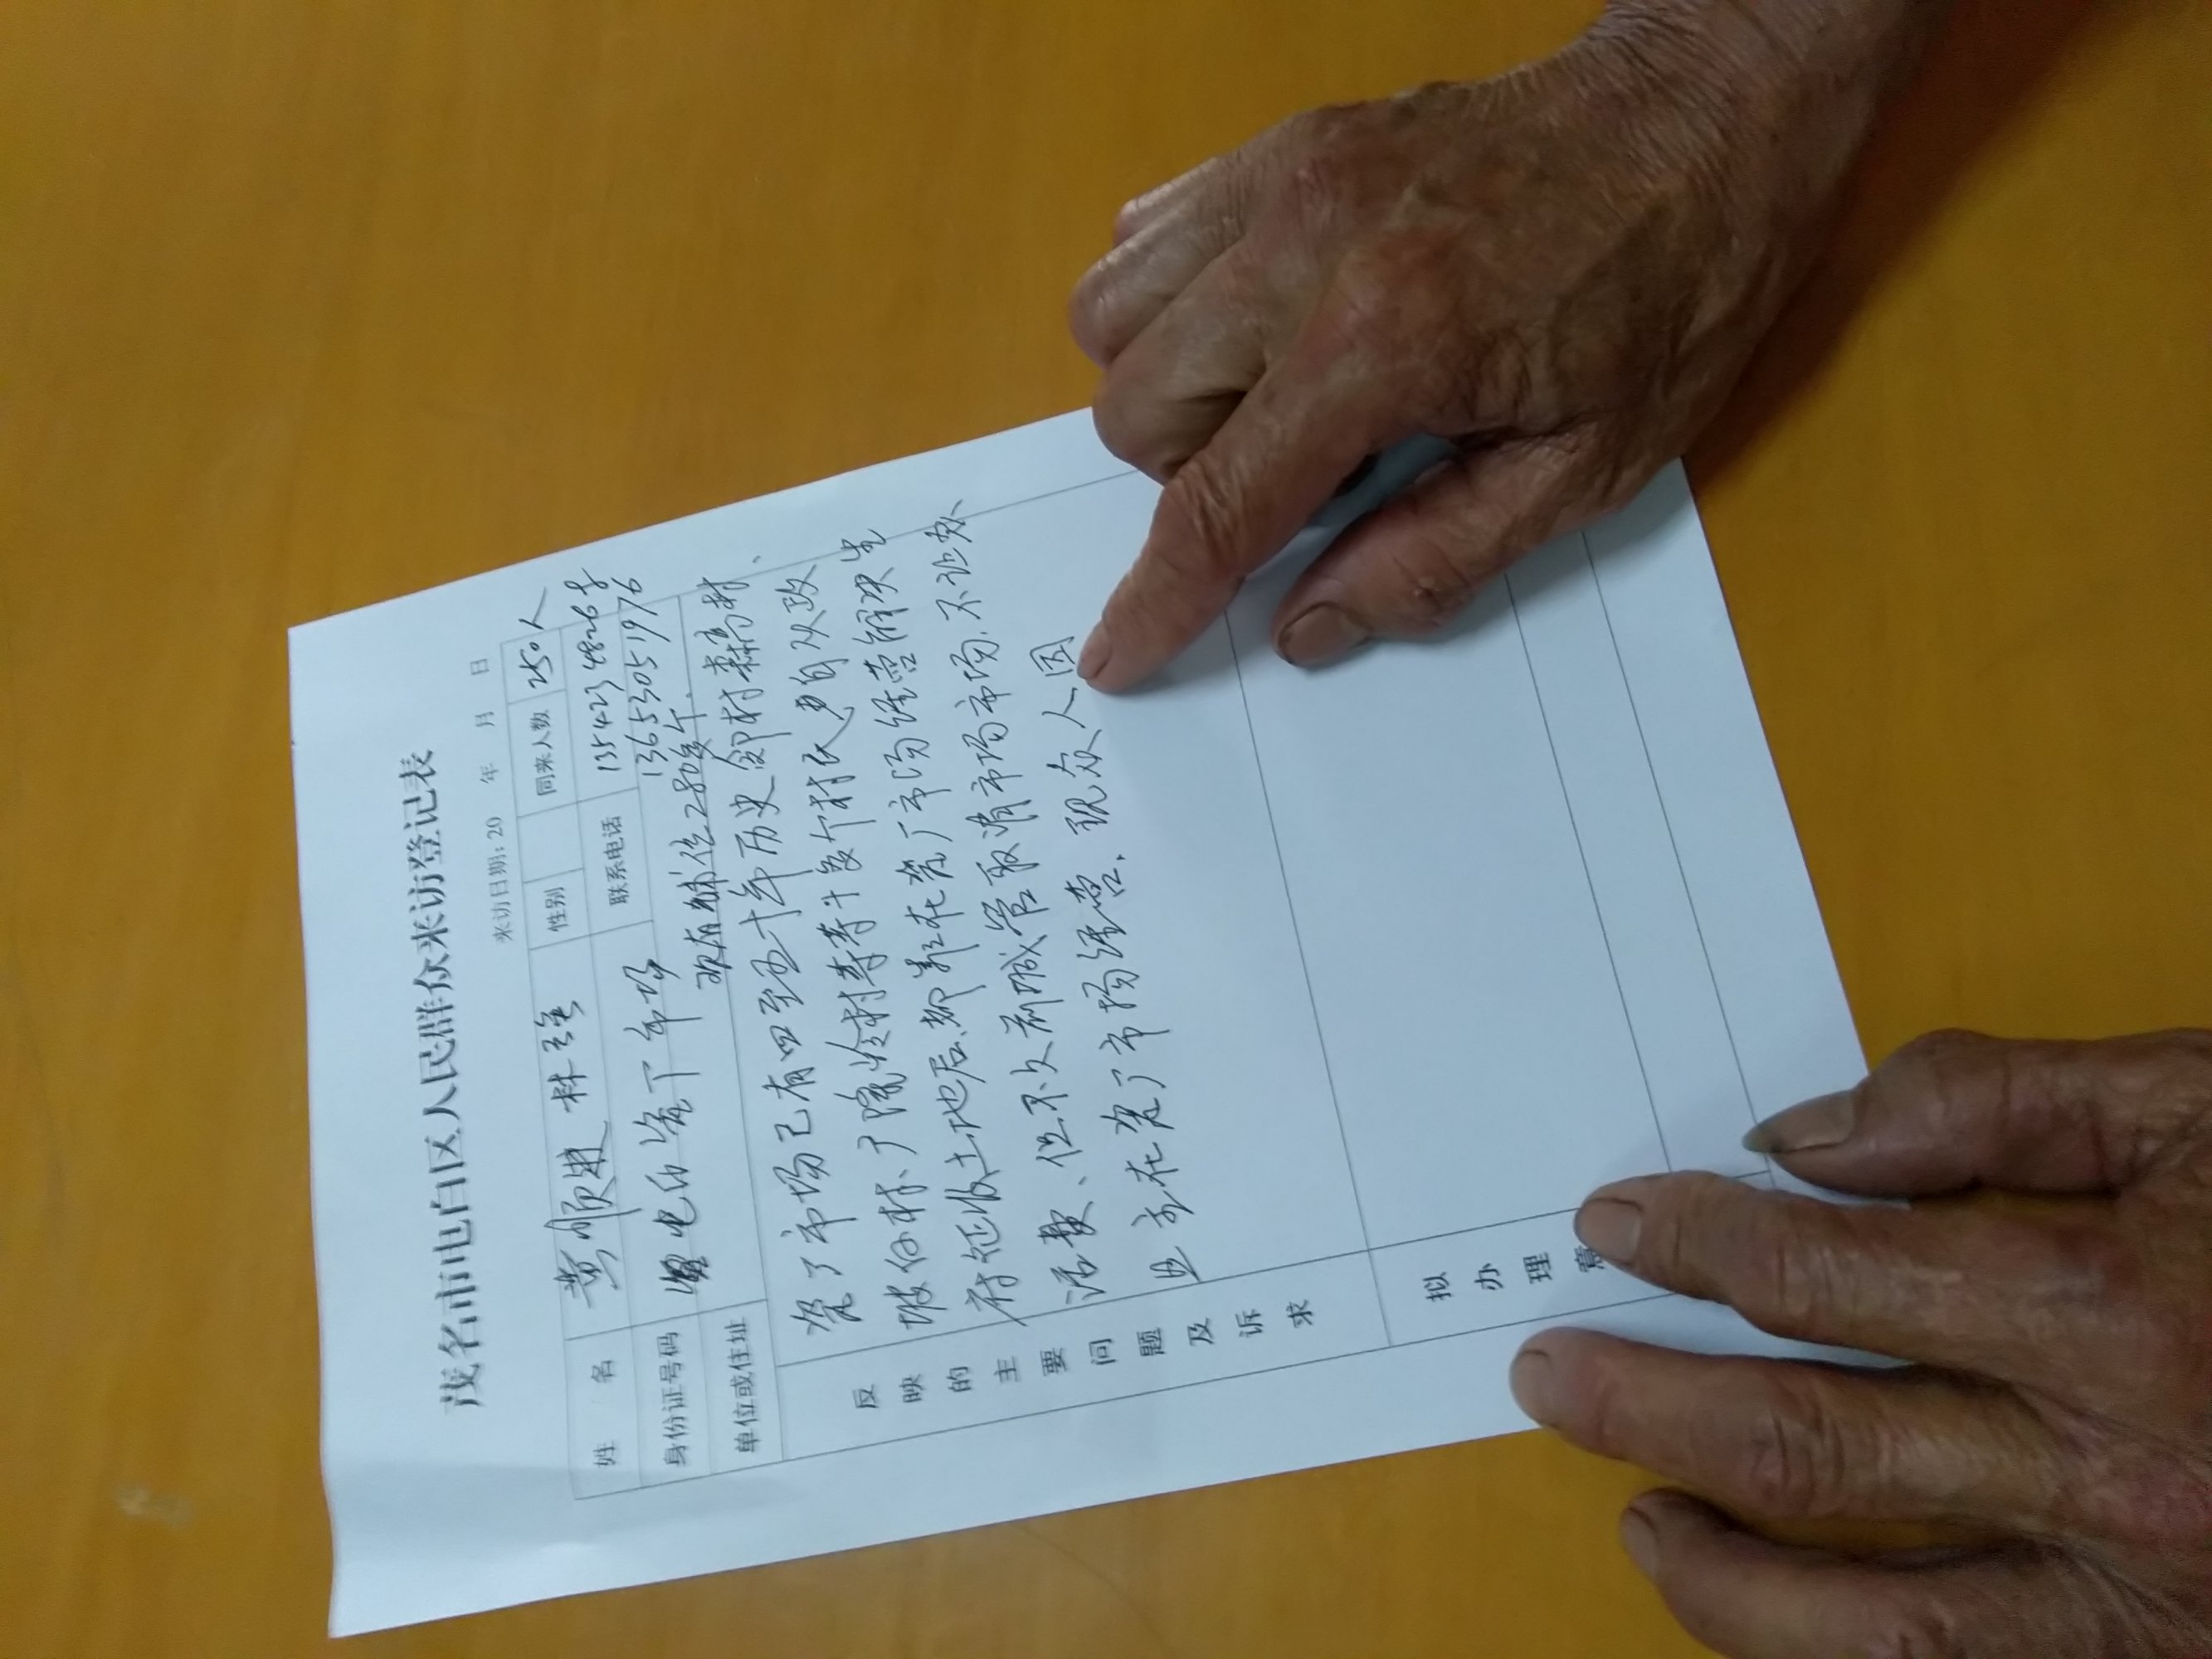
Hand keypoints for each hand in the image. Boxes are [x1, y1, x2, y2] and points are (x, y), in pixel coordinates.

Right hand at [1067, 0, 1937, 690]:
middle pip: (1137, 406)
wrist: (1709, 116)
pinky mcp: (1286, 141)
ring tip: (1277, 400)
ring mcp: (1287, 177)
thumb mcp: (1588, 469)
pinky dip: (1170, 299)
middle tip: (1301, 480)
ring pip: (1114, 315)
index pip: (1220, 501)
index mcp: (1390, 341)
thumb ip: (1435, 557)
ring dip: (1167, 388)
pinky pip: (1147, 231)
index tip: (1119, 654)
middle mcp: (1309, 245)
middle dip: (1189, 479)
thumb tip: (1306, 627)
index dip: (1160, 595)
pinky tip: (1261, 324)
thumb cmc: (1671, 291)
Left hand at [1512, 1030, 2211, 1656]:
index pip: (1822, 1275)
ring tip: (1638, 1519)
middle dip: (1649, 1406)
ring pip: (1875, 1631)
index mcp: (2105, 1313)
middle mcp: (2111, 1478)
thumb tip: (1807, 1138)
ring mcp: (2143, 1607)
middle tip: (1547, 1372)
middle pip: (1812, 1449)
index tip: (1612, 1223)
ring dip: (1723, 1582)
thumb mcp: (2199, 1100)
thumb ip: (1996, 1097)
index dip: (1694, 1243)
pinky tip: (1786, 1624)